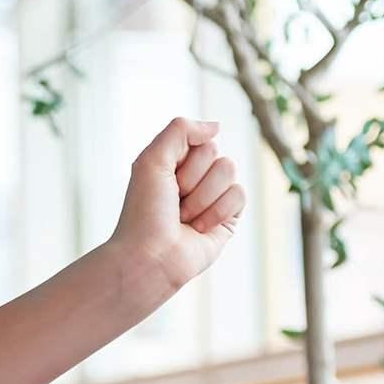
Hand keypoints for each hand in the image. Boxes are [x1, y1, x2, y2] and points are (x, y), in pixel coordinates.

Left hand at [106, 116, 246, 298]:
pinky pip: (239, 195)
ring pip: (229, 172)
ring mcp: (213, 197)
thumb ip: (180, 129)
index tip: (165, 182)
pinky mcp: (228, 218)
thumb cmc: (145, 212)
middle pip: (216, 154)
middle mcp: (195, 177)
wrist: (151, 256)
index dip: (184, 160)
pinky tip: (199, 229)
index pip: (200, 140)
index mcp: (176, 162)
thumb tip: (216, 126)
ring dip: (202, 198)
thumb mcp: (152, 159)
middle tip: (174, 203)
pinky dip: (217, 212)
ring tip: (185, 219)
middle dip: (192, 180)